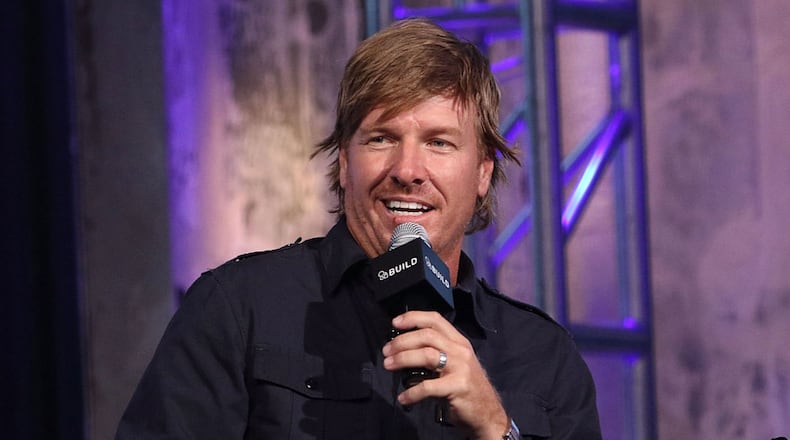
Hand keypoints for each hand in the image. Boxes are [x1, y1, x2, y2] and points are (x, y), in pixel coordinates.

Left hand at [382, 311, 508, 438]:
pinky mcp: (458, 387)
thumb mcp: (456, 363)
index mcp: (459, 341)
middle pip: (427, 336)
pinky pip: (429, 386)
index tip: (395, 323)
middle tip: (386, 351)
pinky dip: (412, 392)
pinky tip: (404, 397)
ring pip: (427, 355)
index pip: (435, 320)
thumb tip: (404, 348)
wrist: (487, 412)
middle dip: (402, 341)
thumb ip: (438, 352)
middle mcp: (460, 351)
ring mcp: (461, 368)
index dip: (413, 318)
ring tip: (388, 365)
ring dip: (403, 359)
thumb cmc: (466, 387)